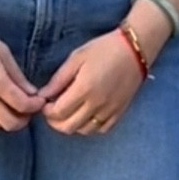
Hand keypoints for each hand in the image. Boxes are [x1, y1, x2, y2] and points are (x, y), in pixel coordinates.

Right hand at [0, 17, 41, 130]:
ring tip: (10, 108)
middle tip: (28, 109)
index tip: (40, 101)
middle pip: (9, 123)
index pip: (22, 105)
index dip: (35, 106)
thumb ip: (18, 76)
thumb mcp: (3, 52)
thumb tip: (32, 93)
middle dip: (23, 119)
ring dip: (5, 120)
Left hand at [41, 13, 164, 134]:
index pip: (58, 112)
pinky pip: (102, 129)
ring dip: (72, 125)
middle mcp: (97, 104)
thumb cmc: (103, 49)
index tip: (45, 103)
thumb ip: (58, 79)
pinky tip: (86, 115)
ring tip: (69, 112)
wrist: (135, 50)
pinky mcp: (120, 112)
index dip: (47, 111)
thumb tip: (43, 95)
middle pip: (69, 126)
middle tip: (53, 111)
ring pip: (84, 130)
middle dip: (55, 122)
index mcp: (84, 88)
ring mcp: (110, 110)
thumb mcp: (76, 58)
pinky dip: (90, 126)